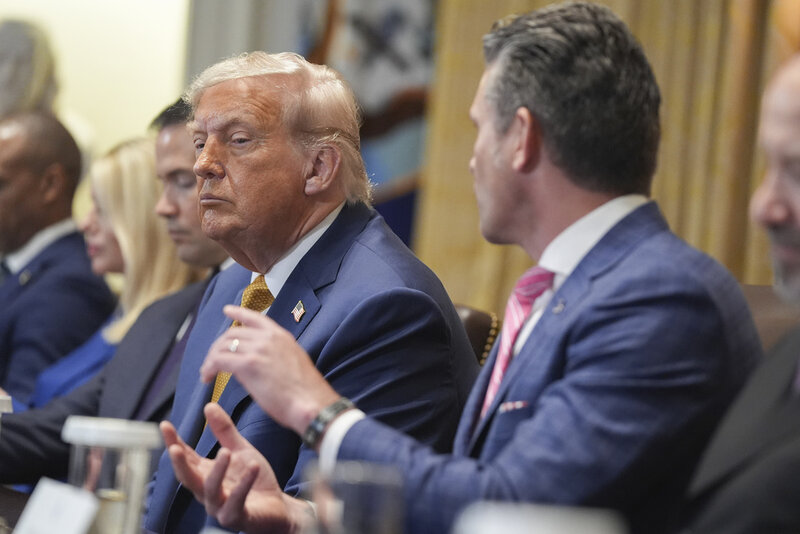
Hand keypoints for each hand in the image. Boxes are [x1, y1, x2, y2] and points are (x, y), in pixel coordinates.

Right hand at [161, 403, 311, 533]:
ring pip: (211, 490)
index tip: (164, 425)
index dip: (173, 442)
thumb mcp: (240, 450)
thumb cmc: (254, 478)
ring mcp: (220, 507)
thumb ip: (224, 431)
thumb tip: (208, 405)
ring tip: (226, 452)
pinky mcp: (236, 517)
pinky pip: (236, 501)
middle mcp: (207, 492)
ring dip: (217, 471)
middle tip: (174, 448)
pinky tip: (253, 467)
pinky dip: (243, 484)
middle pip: (188, 478)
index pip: (185, 457)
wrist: (277, 506)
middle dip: (180, 463)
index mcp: (206, 474)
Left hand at [201, 305, 339, 435]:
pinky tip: (208, 377)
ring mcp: (258, 349)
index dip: (238, 312)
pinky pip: (219, 361)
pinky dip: (209, 368)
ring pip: (223, 346)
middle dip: (218, 346)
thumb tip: (258, 362)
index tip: (226, 310)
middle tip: (212, 361)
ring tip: (207, 373)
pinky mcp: (248, 364)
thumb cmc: (306, 392)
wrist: (311, 403)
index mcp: (281, 336)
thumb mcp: (293, 362)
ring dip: (211, 359)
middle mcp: (269, 338)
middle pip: (232, 333)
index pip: (255, 318)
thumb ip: (275, 356)